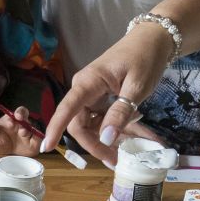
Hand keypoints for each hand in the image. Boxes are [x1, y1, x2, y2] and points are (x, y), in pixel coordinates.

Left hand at [0, 105, 42, 156]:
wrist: (6, 155)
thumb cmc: (0, 143)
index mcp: (13, 120)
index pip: (19, 112)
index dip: (19, 113)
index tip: (15, 117)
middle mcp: (23, 124)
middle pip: (27, 116)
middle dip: (24, 118)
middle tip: (19, 121)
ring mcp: (30, 133)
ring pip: (33, 127)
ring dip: (28, 129)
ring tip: (23, 133)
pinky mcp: (35, 143)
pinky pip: (39, 139)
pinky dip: (37, 138)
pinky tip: (32, 140)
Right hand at [41, 22, 176, 163]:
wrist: (153, 39)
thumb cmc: (144, 57)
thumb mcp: (137, 86)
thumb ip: (120, 112)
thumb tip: (105, 138)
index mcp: (88, 82)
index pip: (66, 109)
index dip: (54, 129)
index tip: (46, 148)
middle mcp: (84, 89)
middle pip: (78, 124)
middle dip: (94, 144)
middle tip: (115, 160)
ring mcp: (91, 94)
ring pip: (89, 125)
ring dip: (103, 141)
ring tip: (124, 152)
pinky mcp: (100, 98)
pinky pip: (99, 120)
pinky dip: (111, 131)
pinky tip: (126, 138)